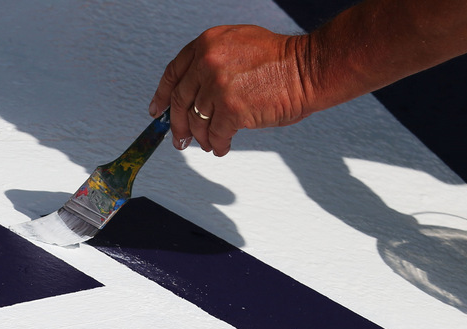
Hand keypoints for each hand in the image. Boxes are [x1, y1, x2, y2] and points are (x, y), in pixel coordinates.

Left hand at [148, 25, 313, 155]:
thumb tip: (195, 92)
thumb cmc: (281, 61)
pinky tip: (222, 147)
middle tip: (179, 139)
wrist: (309, 69)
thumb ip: (213, 62)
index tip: (157, 110)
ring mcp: (218, 86)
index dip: (162, 95)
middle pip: (181, 101)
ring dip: (201, 137)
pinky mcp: (231, 109)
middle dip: (178, 125)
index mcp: (208, 44)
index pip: (174, 73)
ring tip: (209, 144)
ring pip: (197, 121)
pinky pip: (215, 135)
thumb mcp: (238, 46)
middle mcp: (208, 62)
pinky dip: (218, 145)